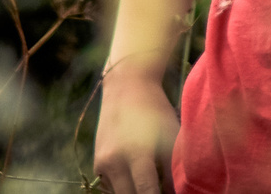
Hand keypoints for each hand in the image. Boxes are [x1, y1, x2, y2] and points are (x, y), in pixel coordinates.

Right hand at [93, 69, 178, 193]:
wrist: (126, 87)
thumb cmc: (155, 112)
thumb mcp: (170, 138)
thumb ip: (172, 171)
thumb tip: (173, 193)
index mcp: (137, 154)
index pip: (146, 193)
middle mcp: (115, 162)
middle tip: (160, 190)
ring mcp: (102, 164)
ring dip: (134, 192)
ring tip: (149, 180)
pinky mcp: (97, 165)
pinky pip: (111, 187)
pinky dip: (124, 186)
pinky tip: (135, 174)